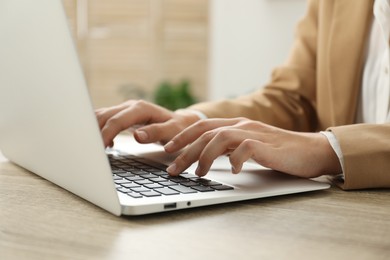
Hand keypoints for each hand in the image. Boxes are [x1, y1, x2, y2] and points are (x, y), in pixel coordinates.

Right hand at [95, 100, 199, 146]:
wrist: (182, 122)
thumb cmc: (178, 128)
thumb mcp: (172, 131)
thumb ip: (156, 132)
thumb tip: (137, 136)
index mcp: (141, 108)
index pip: (116, 120)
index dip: (106, 134)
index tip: (99, 148)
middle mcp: (130, 106)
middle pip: (104, 116)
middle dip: (94, 132)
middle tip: (90, 151)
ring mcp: (125, 110)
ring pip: (101, 116)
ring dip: (94, 129)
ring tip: (92, 148)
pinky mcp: (123, 115)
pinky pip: (105, 120)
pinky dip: (99, 130)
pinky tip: (106, 146)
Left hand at [164, 118, 341, 177]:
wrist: (311, 151)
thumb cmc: (279, 152)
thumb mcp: (248, 147)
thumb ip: (229, 147)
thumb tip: (206, 157)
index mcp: (236, 124)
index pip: (202, 125)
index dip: (183, 136)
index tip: (167, 150)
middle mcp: (243, 125)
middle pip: (206, 132)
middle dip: (185, 150)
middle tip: (172, 168)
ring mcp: (255, 133)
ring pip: (220, 137)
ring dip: (205, 156)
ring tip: (199, 174)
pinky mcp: (267, 145)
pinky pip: (245, 148)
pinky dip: (235, 159)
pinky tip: (232, 171)